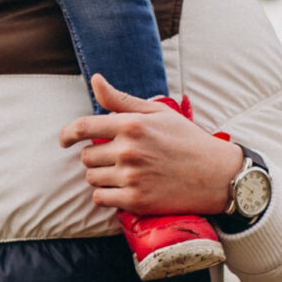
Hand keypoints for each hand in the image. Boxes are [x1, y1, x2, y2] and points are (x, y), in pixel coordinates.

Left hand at [59, 75, 243, 215]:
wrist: (216, 175)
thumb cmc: (186, 139)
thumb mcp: (157, 112)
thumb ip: (121, 100)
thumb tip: (95, 81)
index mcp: (131, 125)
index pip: (82, 128)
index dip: (67, 135)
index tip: (64, 140)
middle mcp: (128, 150)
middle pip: (87, 157)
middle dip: (96, 157)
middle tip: (116, 158)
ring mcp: (132, 177)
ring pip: (92, 179)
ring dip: (101, 177)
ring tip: (123, 173)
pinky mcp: (136, 200)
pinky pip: (101, 198)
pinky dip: (106, 195)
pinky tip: (122, 189)